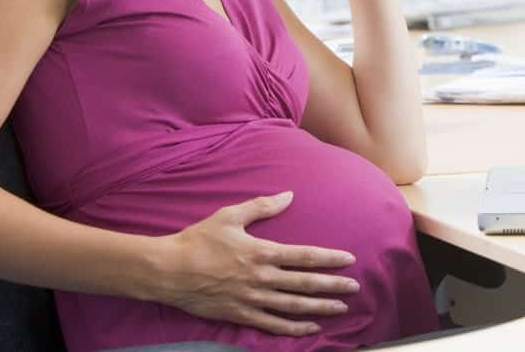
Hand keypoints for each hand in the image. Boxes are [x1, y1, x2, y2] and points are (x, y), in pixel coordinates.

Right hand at [152, 191, 359, 335]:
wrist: (169, 270)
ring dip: (320, 308)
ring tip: (340, 308)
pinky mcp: (240, 315)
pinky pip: (272, 325)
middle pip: (305, 284)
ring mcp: (252, 299)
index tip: (349, 260)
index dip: (329, 258)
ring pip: (293, 307)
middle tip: (355, 287)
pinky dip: (293, 329)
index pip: (305, 256)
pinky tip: (310, 329)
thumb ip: (262, 207)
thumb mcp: (230, 216)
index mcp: (262, 252)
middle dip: (333, 285)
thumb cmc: (199, 239)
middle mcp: (262, 278)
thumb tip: (288, 195)